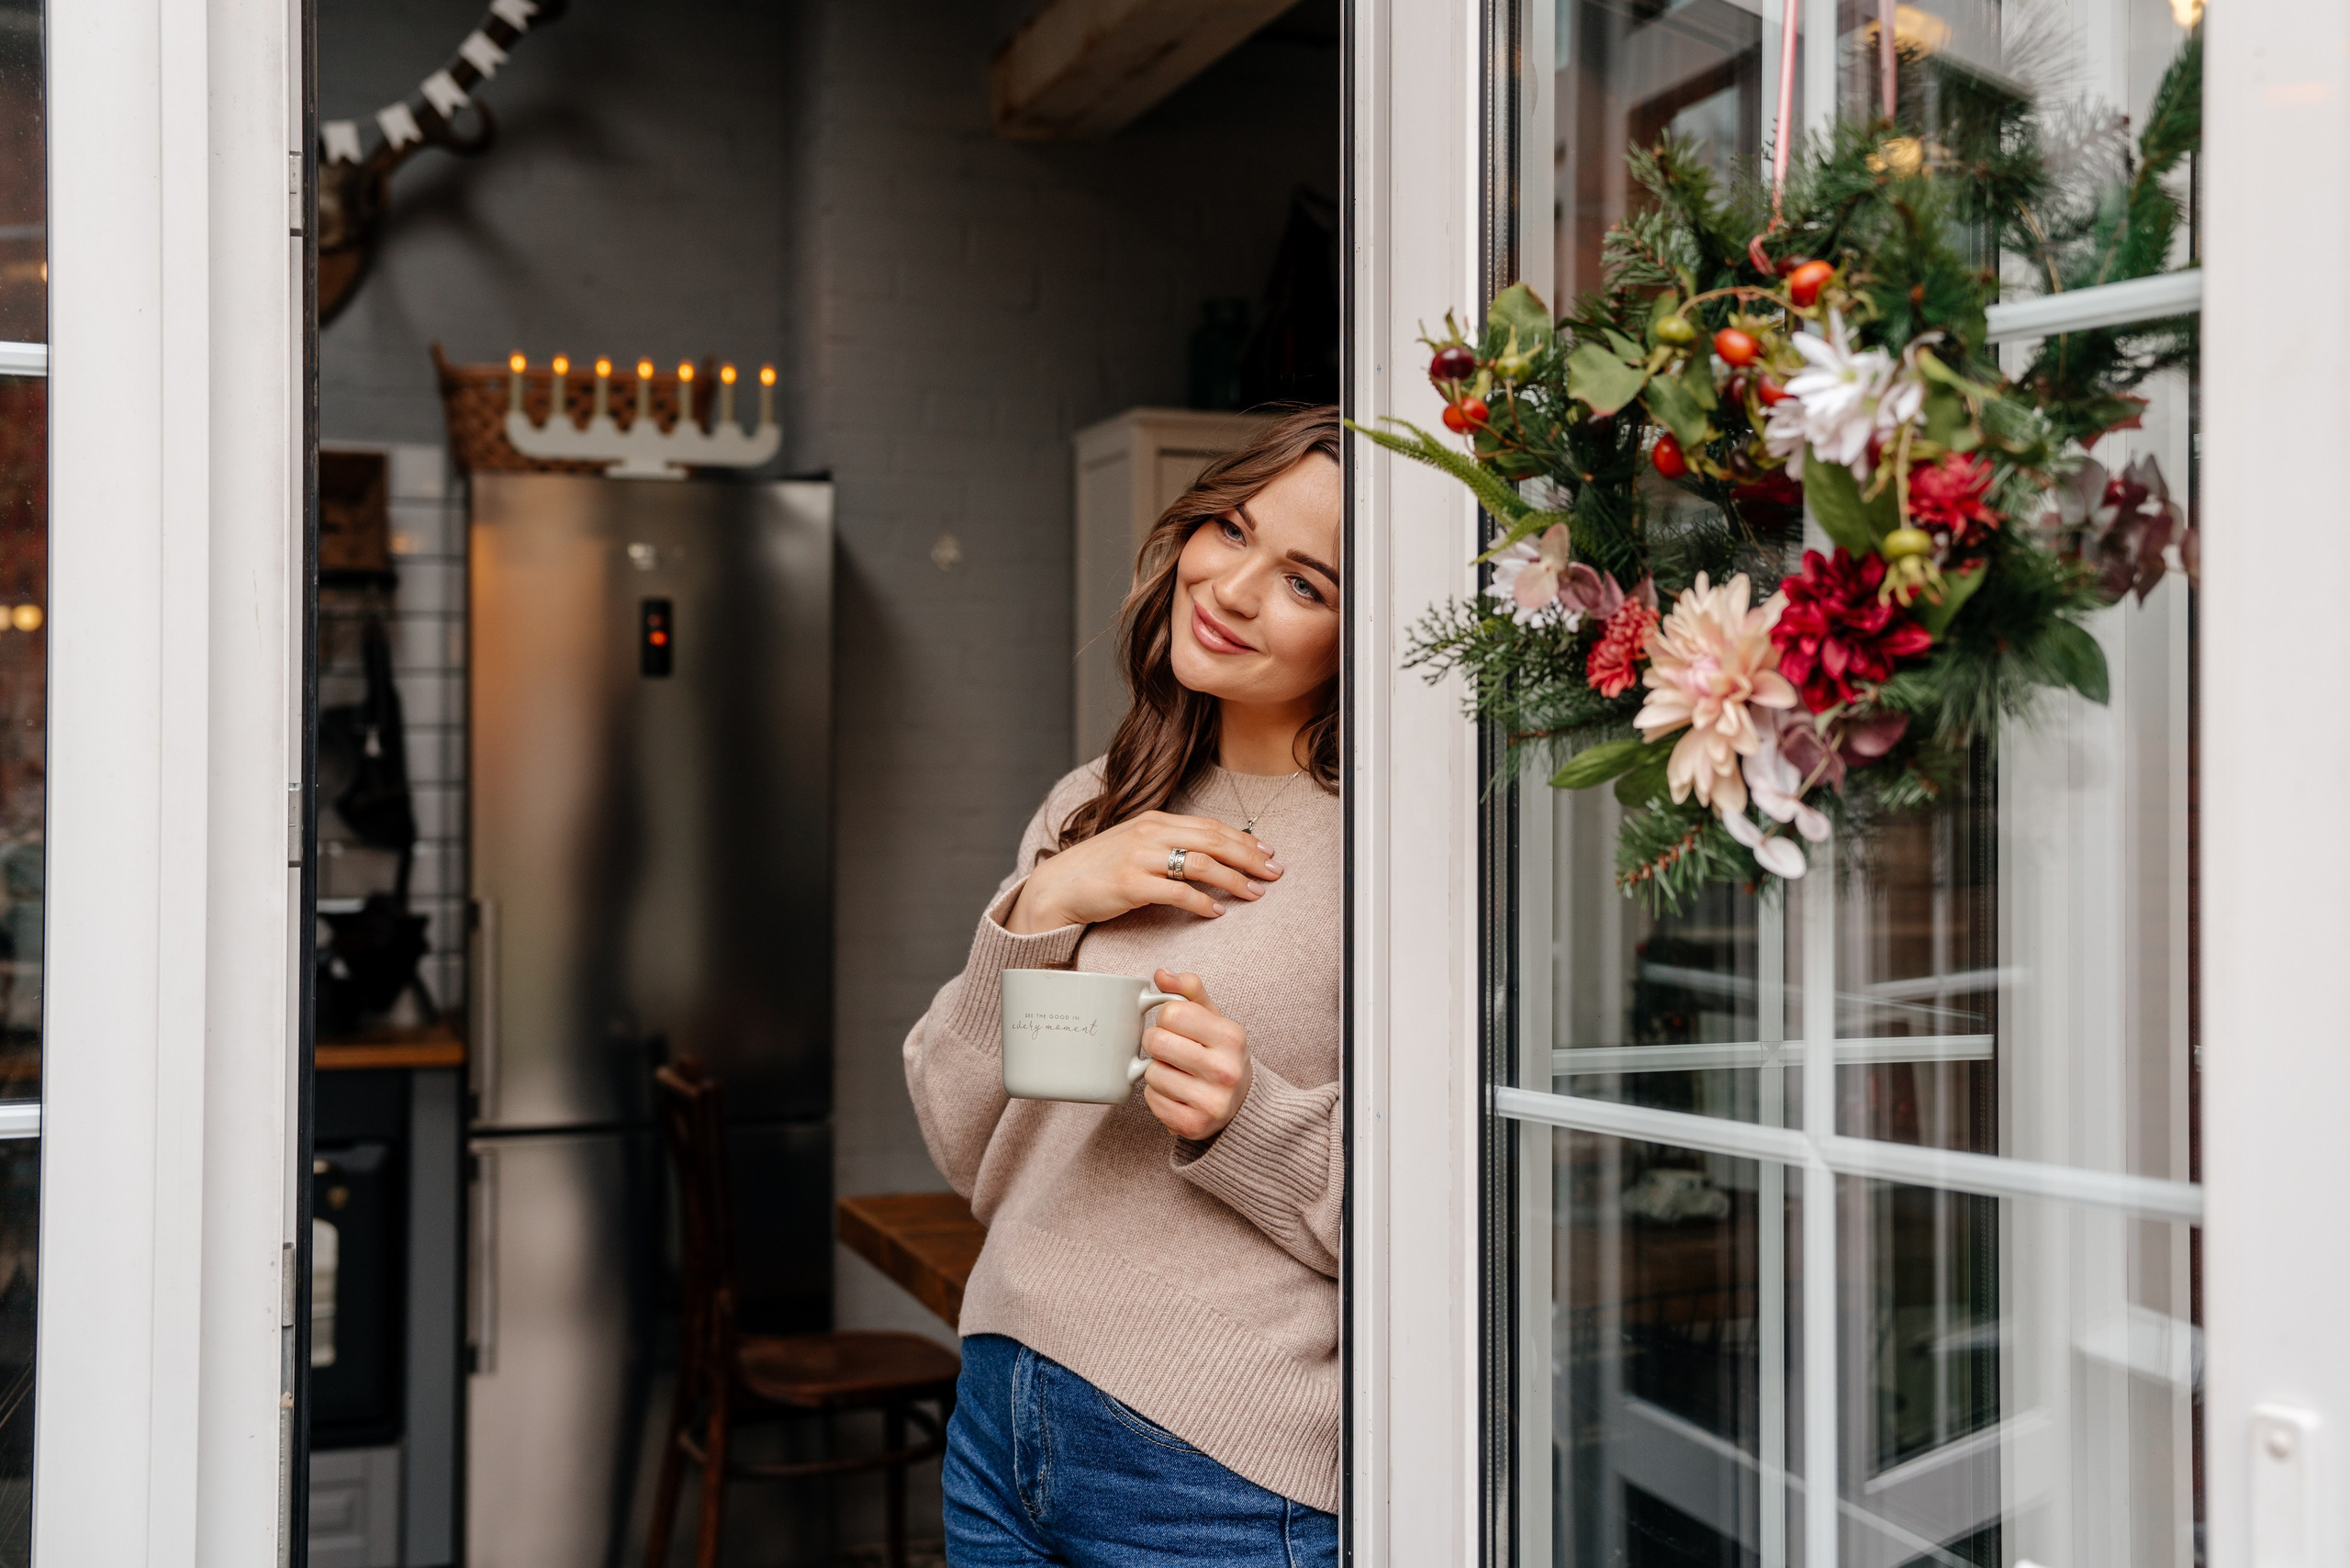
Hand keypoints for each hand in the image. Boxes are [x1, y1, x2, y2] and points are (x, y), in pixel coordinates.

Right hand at [1005, 811, 1282, 934]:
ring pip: (1200, 864)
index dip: (1244, 839)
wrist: (1057, 886)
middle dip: (1249, 857)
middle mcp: (1149, 833)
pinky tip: (1216, 912)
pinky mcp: (1130, 884)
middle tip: (1274, 873)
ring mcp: (1139, 857)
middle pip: (1213, 840)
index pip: (1211, 826)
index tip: (1268, 852)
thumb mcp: (1135, 845)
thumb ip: (1167, 844)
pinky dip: (1201, 902)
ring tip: (1254, 894)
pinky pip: (1176, 892)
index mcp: (1154, 820)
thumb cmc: (1099, 870)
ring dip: (1233, 880)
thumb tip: (1207, 853)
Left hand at [1139, 970, 1251, 1140]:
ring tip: (1176, 1073)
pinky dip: (1157, 1095)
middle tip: (1168, 1049)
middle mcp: (1226, 1070)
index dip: (1166, 1018)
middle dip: (1155, 1043)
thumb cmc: (1219, 1054)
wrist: (1241, 1104)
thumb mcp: (1213, 1019)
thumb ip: (1188, 991)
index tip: (1177, 1027)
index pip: (1171, 1012)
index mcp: (1231, 1036)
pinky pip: (1152, 1100)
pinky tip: (1175, 1093)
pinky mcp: (1194, 1126)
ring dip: (1156, 1071)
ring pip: (1151, 1073)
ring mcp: (1212, 1101)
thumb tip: (1161, 974)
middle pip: (1157, 1042)